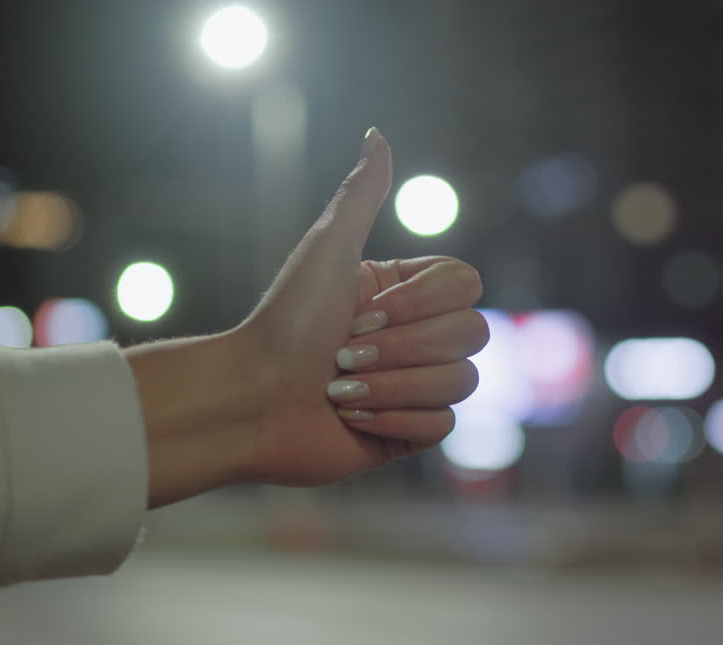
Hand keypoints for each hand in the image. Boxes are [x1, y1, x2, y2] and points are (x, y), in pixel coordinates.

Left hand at [128, 129, 485, 506]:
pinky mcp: (410, 432)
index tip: (362, 310)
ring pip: (460, 381)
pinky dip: (395, 419)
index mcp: (404, 293)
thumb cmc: (285, 323)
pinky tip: (351, 416)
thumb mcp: (327, 249)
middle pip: (471, 334)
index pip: (467, 286)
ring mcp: (417, 386)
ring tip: (341, 388)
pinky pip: (442, 424)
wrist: (251, 401)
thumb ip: (362, 194)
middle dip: (402, 348)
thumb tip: (378, 134)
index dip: (421, 303)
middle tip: (343, 352)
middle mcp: (417, 337)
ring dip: (394, 384)